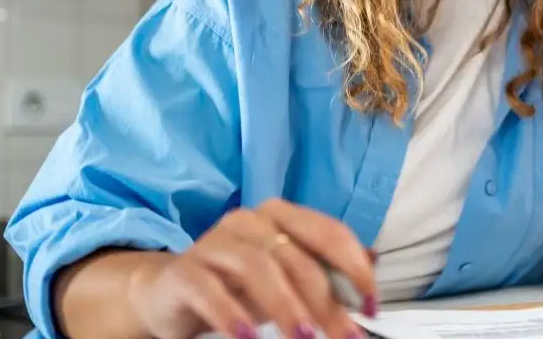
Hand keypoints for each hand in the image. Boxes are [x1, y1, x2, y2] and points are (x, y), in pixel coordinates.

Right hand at [127, 198, 377, 338]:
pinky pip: (208, 288)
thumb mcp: (288, 280)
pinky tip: (248, 336)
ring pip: (257, 267)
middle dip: (324, 300)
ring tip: (303, 337)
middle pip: (296, 256)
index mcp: (281, 216)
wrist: (170, 293)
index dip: (354, 268)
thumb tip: (372, 266)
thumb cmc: (237, 286)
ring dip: (285, 306)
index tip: (371, 306)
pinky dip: (231, 313)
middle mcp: (249, 220)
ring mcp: (214, 242)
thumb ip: (326, 272)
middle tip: (342, 336)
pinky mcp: (183, 270)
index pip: (328, 232)